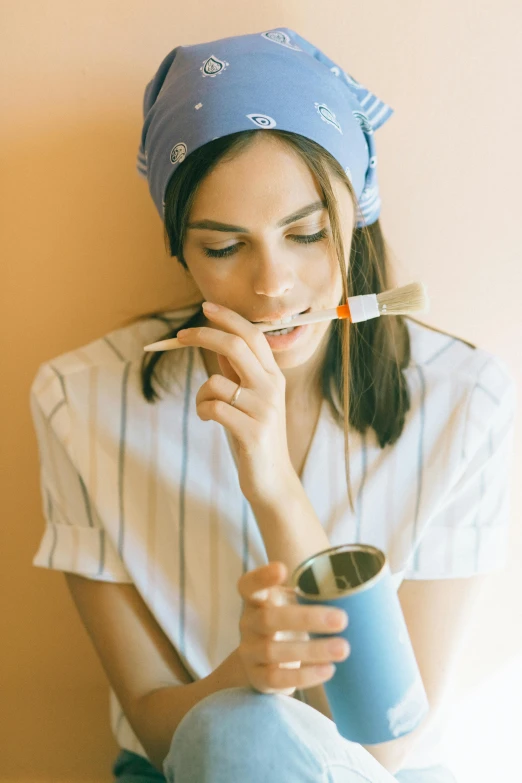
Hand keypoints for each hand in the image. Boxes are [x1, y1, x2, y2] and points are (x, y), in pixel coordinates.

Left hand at [176, 302, 295, 502]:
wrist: (271, 479)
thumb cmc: (254, 435)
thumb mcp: (249, 398)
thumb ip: (238, 372)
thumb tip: (217, 342)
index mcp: (273, 376)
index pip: (252, 335)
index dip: (228, 318)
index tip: (206, 307)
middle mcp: (272, 387)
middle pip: (235, 346)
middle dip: (204, 335)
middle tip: (181, 336)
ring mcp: (263, 409)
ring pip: (215, 382)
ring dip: (201, 394)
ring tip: (207, 410)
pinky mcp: (252, 431)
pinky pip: (212, 408)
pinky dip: (203, 411)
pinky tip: (209, 421)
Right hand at [236, 561, 349, 695]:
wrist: (265, 662)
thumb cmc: (287, 623)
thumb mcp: (291, 604)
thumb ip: (310, 594)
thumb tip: (358, 590)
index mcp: (256, 599)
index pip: (249, 585)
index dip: (262, 576)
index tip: (283, 568)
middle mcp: (248, 624)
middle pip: (269, 618)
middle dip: (307, 618)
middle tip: (342, 619)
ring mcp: (250, 652)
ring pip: (274, 650)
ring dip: (312, 650)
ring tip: (344, 649)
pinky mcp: (258, 678)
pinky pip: (277, 679)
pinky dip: (305, 675)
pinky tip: (329, 669)